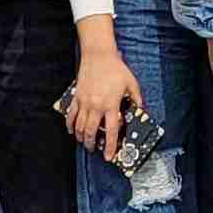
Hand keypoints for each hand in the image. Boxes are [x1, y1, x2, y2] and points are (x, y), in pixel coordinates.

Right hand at [65, 41, 145, 159]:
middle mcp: (96, 106)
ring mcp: (84, 102)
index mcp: (111, 104)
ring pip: (80, 125)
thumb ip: (137, 99)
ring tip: (83, 142)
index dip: (110, 146)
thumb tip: (141, 110)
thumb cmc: (115, 69)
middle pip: (92, 131)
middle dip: (91, 144)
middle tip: (93, 150)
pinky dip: (70, 124)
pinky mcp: (77, 97)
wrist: (98, 55)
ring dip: (81, 137)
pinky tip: (72, 130)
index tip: (109, 156)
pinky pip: (71, 114)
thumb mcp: (131, 84)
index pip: (111, 131)